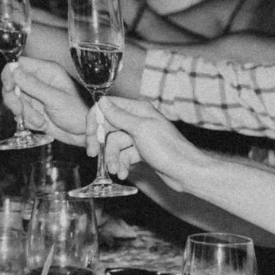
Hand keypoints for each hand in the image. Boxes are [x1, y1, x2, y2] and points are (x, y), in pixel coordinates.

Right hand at [6, 57, 89, 145]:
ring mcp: (35, 96)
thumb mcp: (56, 99)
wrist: (85, 134)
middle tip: (21, 111)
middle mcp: (39, 81)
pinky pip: (20, 113)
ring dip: (24, 114)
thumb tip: (14, 71)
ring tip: (41, 121)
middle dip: (15, 100)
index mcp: (46, 71)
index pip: (19, 64)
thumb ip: (34, 85)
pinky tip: (43, 124)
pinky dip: (28, 121)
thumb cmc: (78, 113)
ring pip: (15, 101)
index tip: (9, 89)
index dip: (9, 75)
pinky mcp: (34, 110)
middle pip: (12, 84)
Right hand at [90, 96, 208, 193]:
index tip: (89, 134)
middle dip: (101, 143)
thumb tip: (102, 101)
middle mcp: (138, 121)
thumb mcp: (140, 129)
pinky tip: (124, 173)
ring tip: (116, 170)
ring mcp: (139, 137)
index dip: (96, 119)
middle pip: (109, 128)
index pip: (108, 107)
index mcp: (138, 110)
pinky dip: (122, 165)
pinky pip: (124, 156)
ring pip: (115, 145)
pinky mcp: (141, 152)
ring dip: (113, 158)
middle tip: (92, 154)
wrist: (185, 172)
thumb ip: (119, 116)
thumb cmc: (168, 149)